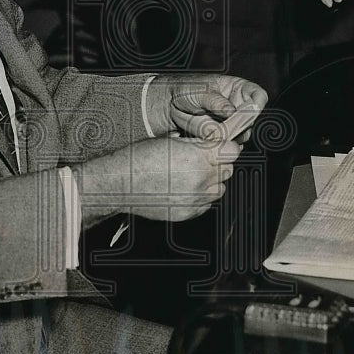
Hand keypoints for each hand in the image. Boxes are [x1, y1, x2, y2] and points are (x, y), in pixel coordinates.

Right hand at [75, 135, 242, 224]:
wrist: (122, 184)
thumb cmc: (141, 158)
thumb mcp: (171, 141)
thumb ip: (198, 143)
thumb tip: (214, 142)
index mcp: (197, 158)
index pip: (232, 151)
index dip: (226, 146)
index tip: (219, 145)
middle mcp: (200, 180)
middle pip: (228, 170)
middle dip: (219, 163)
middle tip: (203, 158)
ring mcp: (195, 199)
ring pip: (220, 189)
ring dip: (212, 181)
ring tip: (194, 174)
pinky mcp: (188, 213)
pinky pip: (207, 204)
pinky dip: (201, 196)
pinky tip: (186, 188)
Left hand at [145, 74, 268, 140]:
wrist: (169, 104)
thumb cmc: (186, 89)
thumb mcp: (201, 91)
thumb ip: (217, 102)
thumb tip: (232, 112)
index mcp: (238, 89)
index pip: (258, 96)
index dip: (257, 105)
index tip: (249, 112)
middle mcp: (238, 107)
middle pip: (252, 120)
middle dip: (240, 126)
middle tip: (225, 126)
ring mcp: (231, 123)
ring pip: (240, 135)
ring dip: (227, 136)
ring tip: (209, 130)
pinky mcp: (221, 137)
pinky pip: (226, 144)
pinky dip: (218, 144)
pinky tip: (207, 138)